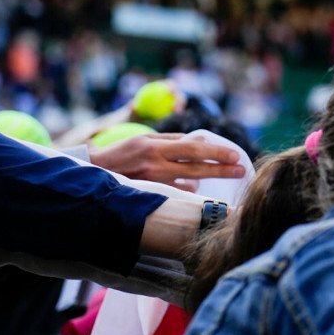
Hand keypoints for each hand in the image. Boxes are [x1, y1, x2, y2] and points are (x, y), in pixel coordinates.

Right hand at [89, 132, 246, 189]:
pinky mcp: (148, 195)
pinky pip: (177, 194)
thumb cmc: (122, 153)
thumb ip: (171, 140)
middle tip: (241, 169)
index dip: (216, 152)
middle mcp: (154, 165)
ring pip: (189, 184)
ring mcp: (152, 183)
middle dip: (221, 169)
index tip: (235, 155)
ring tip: (222, 175)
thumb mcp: (144, 139)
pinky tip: (194, 186)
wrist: (92, 173)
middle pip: (196, 168)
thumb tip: (198, 140)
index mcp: (154, 147)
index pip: (193, 148)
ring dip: (205, 181)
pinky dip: (188, 189)